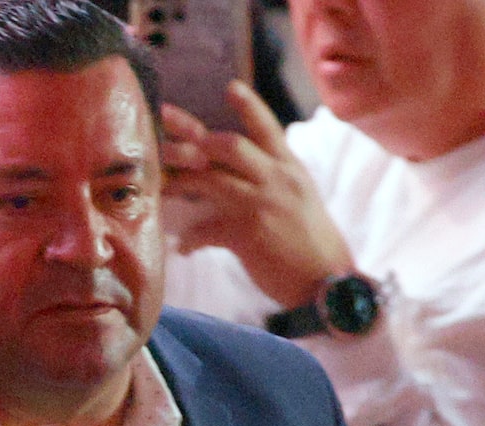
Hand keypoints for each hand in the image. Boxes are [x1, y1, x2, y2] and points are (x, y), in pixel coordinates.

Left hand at [157, 84, 353, 310]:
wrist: (325, 279)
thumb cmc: (308, 241)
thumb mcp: (296, 198)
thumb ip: (269, 180)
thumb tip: (235, 174)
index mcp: (289, 167)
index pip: (268, 128)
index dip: (248, 105)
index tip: (229, 86)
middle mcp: (276, 179)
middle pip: (229, 145)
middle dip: (191, 135)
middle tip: (163, 126)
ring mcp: (262, 204)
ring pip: (211, 179)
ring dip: (180, 179)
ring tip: (160, 183)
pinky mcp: (247, 234)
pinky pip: (206, 230)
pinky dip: (190, 239)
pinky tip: (182, 247)